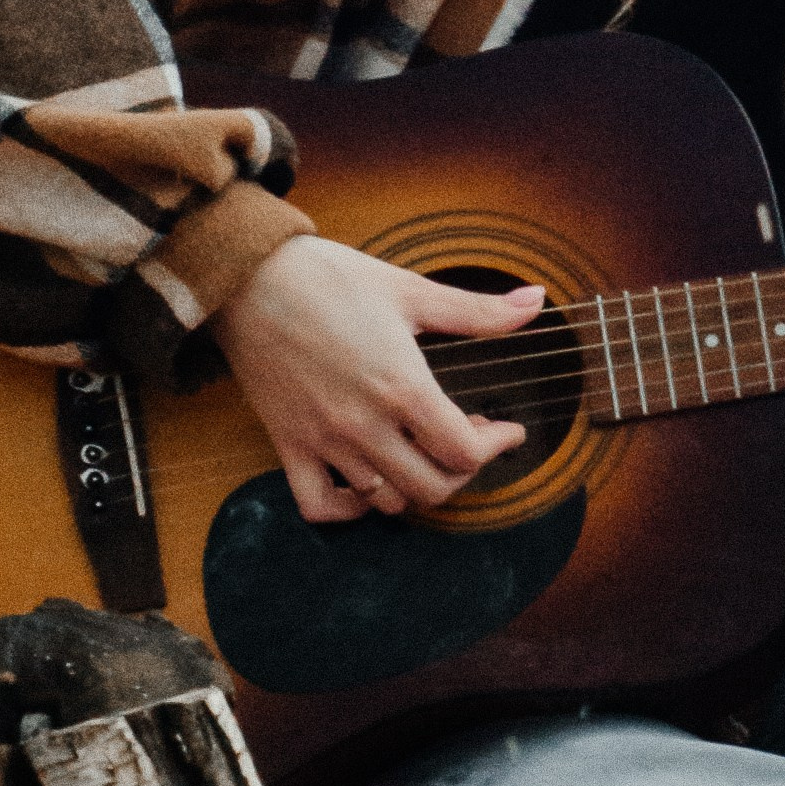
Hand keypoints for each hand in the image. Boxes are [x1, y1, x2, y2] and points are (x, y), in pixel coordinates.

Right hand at [216, 236, 543, 522]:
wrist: (248, 276)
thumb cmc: (330, 278)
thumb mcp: (410, 290)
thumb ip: (478, 310)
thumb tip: (536, 302)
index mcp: (403, 387)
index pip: (464, 452)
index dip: (495, 446)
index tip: (504, 429)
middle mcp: (365, 425)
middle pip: (432, 488)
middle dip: (461, 471)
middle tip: (466, 440)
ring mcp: (324, 440)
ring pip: (385, 501)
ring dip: (414, 486)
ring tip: (421, 452)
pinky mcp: (288, 444)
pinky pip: (319, 505)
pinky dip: (349, 509)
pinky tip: (367, 482)